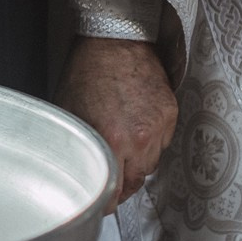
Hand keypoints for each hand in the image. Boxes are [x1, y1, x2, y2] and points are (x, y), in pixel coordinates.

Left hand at [59, 37, 177, 203]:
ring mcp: (159, 126)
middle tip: (110, 176)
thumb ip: (78, 148)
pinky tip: (135, 125)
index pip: (114, 191)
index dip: (105, 199)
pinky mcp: (170, 114)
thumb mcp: (71, 114)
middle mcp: (139, 139)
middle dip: (121, 182)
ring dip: (137, 161)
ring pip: (151, 163)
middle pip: (135, 181)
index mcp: (111, 141)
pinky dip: (150, 140)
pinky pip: (163, 141)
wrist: (114, 40)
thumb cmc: (87, 72)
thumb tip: (78, 174)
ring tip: (122, 144)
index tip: (102, 200)